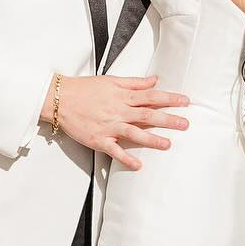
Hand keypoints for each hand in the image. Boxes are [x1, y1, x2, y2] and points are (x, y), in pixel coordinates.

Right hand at [47, 73, 189, 170]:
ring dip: (152, 139)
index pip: (150, 96)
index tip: (185, 102)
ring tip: (168, 144)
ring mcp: (108, 126)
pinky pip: (114, 150)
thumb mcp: (111, 80)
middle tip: (185, 124)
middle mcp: (118, 111)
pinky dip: (126, 158)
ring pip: (134, 133)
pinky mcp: (98, 139)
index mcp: (122, 96)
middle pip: (147, 115)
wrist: (59, 99)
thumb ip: (134, 82)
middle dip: (168, 119)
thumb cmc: (83, 89)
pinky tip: (138, 165)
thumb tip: (154, 80)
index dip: (169, 98)